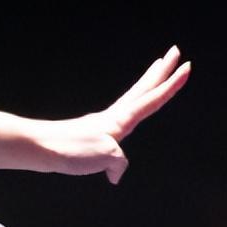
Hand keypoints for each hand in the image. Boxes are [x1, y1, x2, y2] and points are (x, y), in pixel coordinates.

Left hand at [39, 45, 190, 183]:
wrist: (38, 148)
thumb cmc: (70, 148)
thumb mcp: (106, 157)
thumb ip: (119, 163)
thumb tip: (115, 174)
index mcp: (120, 120)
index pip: (152, 98)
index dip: (171, 84)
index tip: (187, 67)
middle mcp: (113, 117)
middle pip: (143, 88)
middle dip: (161, 71)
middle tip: (175, 51)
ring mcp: (102, 124)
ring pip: (132, 98)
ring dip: (147, 84)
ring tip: (157, 71)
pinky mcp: (92, 134)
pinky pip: (120, 118)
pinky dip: (130, 111)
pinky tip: (127, 121)